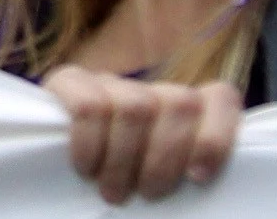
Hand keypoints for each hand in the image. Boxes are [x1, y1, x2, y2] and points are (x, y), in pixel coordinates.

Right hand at [47, 66, 239, 203]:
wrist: (56, 164)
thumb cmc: (125, 180)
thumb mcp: (160, 176)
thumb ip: (185, 169)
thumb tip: (200, 184)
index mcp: (186, 107)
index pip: (220, 97)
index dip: (215, 136)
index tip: (198, 178)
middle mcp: (151, 87)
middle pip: (178, 103)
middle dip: (164, 159)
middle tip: (147, 195)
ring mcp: (111, 80)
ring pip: (135, 106)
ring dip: (125, 159)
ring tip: (113, 192)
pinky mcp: (70, 80)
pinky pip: (89, 106)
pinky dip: (90, 144)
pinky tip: (85, 168)